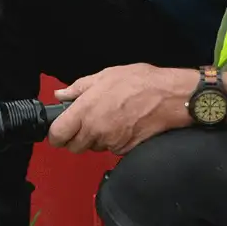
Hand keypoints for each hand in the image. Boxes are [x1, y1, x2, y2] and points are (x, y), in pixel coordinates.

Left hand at [48, 65, 191, 154]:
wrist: (170, 97)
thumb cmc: (138, 82)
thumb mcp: (104, 76)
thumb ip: (78, 88)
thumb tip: (60, 95)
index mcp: (85, 111)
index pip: (57, 135)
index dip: (56, 135)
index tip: (60, 131)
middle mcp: (95, 130)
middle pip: (74, 147)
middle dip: (76, 138)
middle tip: (85, 124)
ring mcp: (111, 142)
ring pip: (93, 148)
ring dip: (96, 139)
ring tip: (109, 120)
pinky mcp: (125, 149)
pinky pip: (112, 149)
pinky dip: (114, 141)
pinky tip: (123, 125)